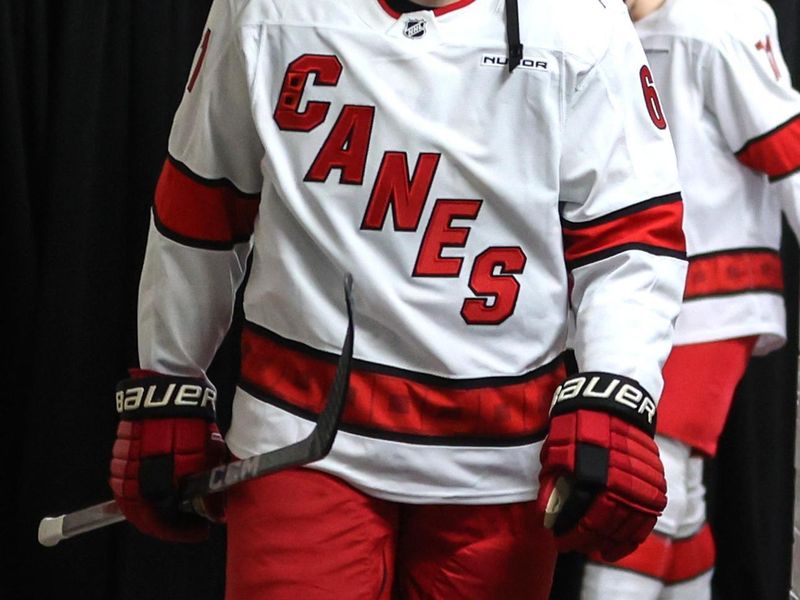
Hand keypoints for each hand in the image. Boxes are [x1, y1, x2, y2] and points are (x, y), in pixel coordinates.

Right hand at [109, 371, 226, 541]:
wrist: (168, 390)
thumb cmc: (190, 422)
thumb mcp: (206, 458)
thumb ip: (208, 493)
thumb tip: (215, 515)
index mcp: (155, 487)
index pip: (164, 524)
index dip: (182, 532)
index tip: (199, 530)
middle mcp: (134, 481)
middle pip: (143, 518)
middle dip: (165, 525)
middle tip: (185, 524)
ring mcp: (123, 467)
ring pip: (131, 502)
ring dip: (150, 510)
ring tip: (173, 508)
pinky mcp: (118, 453)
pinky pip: (125, 484)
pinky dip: (141, 493)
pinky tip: (158, 489)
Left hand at [537, 372, 666, 560]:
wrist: (611, 402)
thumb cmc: (575, 425)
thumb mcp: (555, 452)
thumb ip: (551, 487)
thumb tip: (546, 519)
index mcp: (591, 476)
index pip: (581, 521)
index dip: (570, 536)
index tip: (560, 542)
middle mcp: (618, 483)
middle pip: (605, 527)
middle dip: (588, 542)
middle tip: (576, 547)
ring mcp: (640, 484)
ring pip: (628, 527)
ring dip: (612, 544)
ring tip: (599, 551)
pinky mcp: (654, 483)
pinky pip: (647, 519)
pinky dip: (635, 536)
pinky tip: (622, 544)